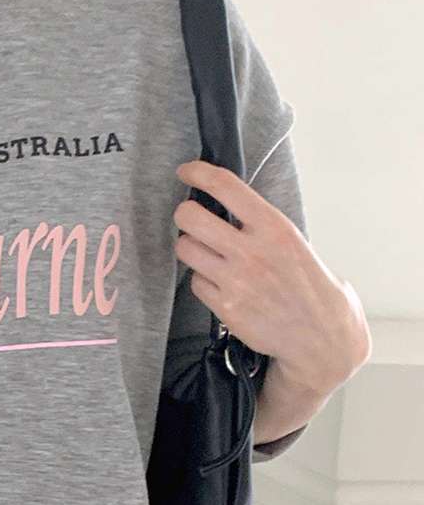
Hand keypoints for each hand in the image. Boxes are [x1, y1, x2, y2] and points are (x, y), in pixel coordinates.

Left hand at [173, 159, 371, 398]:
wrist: (319, 333)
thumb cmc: (307, 284)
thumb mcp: (292, 241)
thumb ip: (260, 224)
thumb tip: (225, 206)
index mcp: (273, 226)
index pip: (225, 186)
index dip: (198, 173)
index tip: (186, 171)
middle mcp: (251, 250)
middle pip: (190, 217)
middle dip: (184, 214)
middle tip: (190, 218)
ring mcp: (235, 280)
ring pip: (186, 249)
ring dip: (189, 247)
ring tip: (205, 252)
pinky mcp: (225, 307)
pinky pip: (196, 282)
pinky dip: (202, 280)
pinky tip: (219, 283)